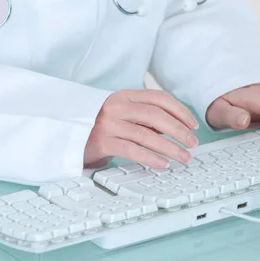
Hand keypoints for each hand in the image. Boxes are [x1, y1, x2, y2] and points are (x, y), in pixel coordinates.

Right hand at [84, 90, 198, 168]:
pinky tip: (162, 164)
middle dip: (179, 130)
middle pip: (156, 115)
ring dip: (170, 148)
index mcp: (124, 96)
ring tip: (183, 157)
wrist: (67, 137)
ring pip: (147, 135)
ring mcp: (108, 124)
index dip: (179, 111)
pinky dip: (150, 158)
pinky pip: (131, 150)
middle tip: (192, 143)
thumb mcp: (121, 116)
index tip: (192, 125)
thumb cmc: (98, 127)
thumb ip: (144, 119)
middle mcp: (116, 107)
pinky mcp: (101, 142)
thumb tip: (175, 130)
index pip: (158, 98)